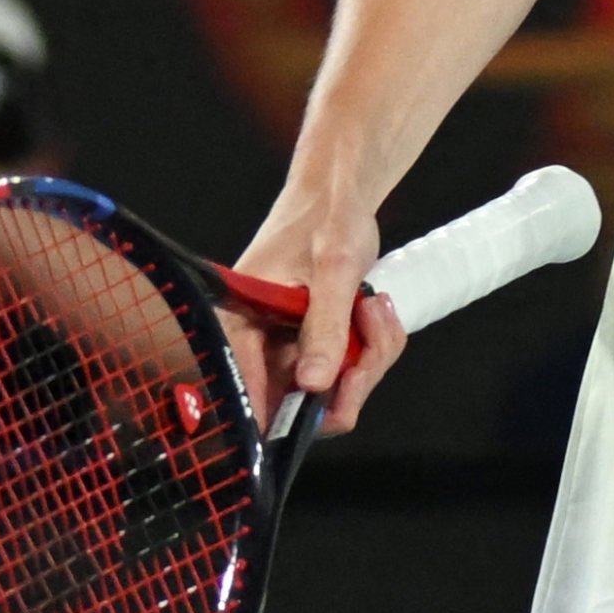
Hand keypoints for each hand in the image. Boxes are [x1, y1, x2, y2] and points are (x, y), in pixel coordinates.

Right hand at [226, 188, 407, 432]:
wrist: (341, 193)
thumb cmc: (327, 216)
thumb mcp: (333, 268)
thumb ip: (324, 326)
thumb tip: (314, 384)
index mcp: (240, 325)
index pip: (247, 396)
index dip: (284, 419)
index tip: (330, 408)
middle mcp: (257, 343)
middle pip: (299, 403)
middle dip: (349, 380)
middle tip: (374, 339)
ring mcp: (287, 345)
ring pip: (330, 389)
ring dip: (367, 357)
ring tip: (373, 308)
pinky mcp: (312, 342)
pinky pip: (345, 368)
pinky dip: (370, 346)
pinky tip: (373, 310)